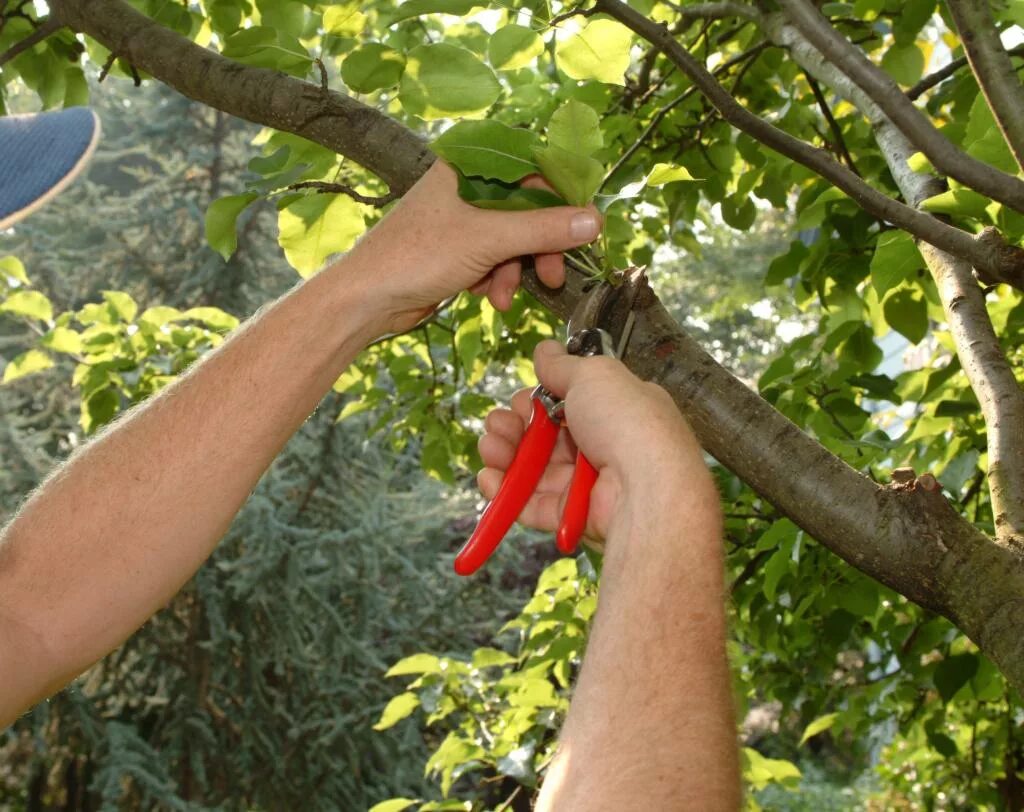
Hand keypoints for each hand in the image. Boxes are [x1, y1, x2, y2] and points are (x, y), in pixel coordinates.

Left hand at [346, 162, 601, 336]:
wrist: (367, 300)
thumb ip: (543, 229)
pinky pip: (495, 259)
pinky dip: (498, 279)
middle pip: (526, 208)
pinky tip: (487, 296)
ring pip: (512, 239)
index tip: (583, 223)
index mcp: (468, 166)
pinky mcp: (457, 251)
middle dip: (539, 246)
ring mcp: (461, 221)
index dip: (559, 194)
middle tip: (553, 275)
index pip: (530, 167)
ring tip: (505, 295)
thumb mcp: (488, 240)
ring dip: (516, 270)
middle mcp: (465, 187)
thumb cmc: (416, 256)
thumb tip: (594, 220)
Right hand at [477, 341, 716, 543]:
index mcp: (613, 411)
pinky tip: (490, 478)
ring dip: (503, 456)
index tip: (524, 399)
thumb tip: (545, 349)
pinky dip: (506, 493)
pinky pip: (530, 504)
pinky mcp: (570, 515)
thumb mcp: (594, 376)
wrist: (643, 487)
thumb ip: (564, 366)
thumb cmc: (627, 424)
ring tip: (492, 449)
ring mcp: (584, 483)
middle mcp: (600, 447)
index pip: (564, 404)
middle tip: (500, 425)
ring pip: (532, 469)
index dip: (536, 400)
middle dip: (512, 427)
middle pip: (542, 436)